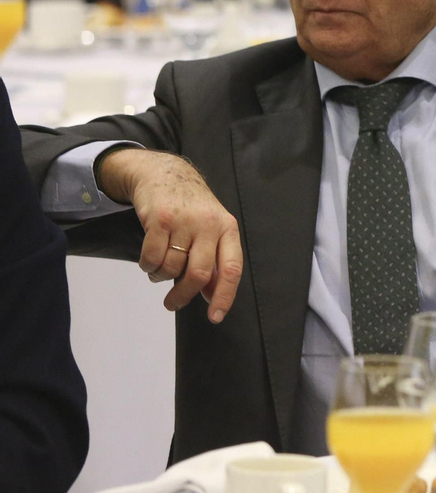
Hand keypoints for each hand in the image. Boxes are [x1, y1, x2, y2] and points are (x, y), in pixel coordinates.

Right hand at [97, 148, 242, 322]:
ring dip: (160, 277)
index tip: (215, 317)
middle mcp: (209, 225)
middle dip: (183, 296)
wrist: (166, 174)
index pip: (231, 268)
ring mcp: (184, 221)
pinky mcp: (159, 220)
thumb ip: (214, 260)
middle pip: (198, 274)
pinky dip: (147, 267)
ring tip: (159, 270)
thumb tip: (213, 297)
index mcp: (227, 229)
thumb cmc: (192, 209)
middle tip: (171, 304)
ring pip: (171, 268)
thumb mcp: (212, 229)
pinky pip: (151, 258)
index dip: (224, 296)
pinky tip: (149, 261)